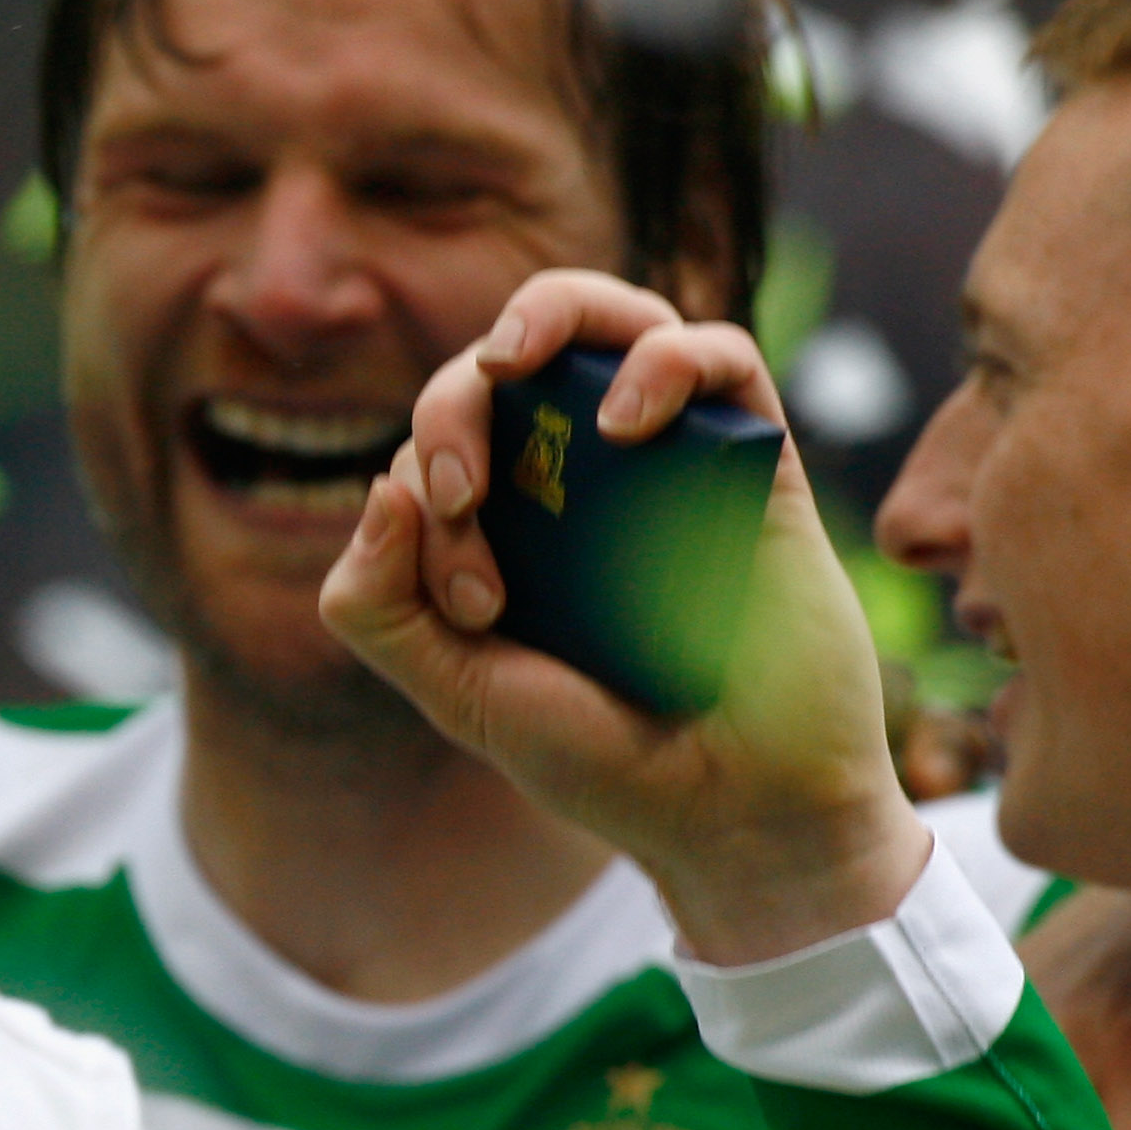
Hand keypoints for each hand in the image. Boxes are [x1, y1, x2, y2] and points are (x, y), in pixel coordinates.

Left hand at [321, 269, 927, 966]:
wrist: (736, 811)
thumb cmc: (600, 759)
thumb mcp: (457, 695)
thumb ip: (377, 609)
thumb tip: (378, 484)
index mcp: (504, 527)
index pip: (437, 446)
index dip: (427, 490)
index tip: (472, 602)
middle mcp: (579, 481)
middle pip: (505, 364)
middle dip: (458, 407)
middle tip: (464, 495)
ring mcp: (666, 461)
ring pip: (607, 320)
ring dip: (545, 318)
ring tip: (513, 368)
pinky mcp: (753, 461)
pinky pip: (719, 354)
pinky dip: (666, 357)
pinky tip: (622, 418)